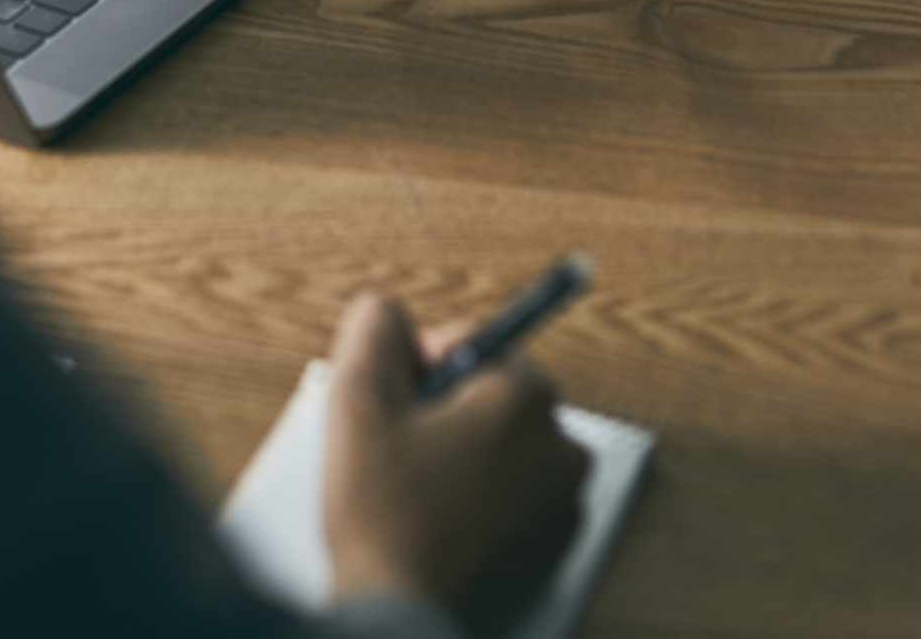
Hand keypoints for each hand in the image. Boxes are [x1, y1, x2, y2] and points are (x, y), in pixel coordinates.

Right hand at [322, 292, 589, 637]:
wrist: (400, 613)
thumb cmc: (384, 513)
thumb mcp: (357, 395)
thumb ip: (375, 326)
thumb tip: (388, 313)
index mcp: (527, 398)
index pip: (472, 345)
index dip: (421, 367)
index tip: (398, 404)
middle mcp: (561, 446)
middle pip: (494, 396)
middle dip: (446, 410)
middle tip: (400, 450)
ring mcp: (562, 506)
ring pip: (505, 449)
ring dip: (464, 455)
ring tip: (416, 491)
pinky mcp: (552, 552)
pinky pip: (516, 501)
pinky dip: (483, 503)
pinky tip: (438, 521)